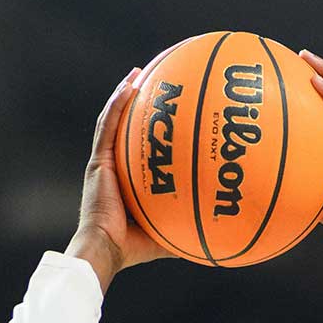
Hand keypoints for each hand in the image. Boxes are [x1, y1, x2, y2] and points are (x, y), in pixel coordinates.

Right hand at [65, 68, 169, 290]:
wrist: (106, 250)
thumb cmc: (133, 249)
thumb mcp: (169, 233)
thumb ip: (189, 227)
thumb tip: (223, 234)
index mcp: (126, 180)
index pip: (136, 147)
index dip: (148, 129)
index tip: (165, 113)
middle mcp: (113, 166)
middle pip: (124, 126)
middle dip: (137, 103)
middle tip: (154, 83)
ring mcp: (104, 161)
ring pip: (112, 119)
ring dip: (125, 93)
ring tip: (139, 73)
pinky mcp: (99, 161)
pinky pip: (108, 125)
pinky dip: (118, 103)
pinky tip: (131, 85)